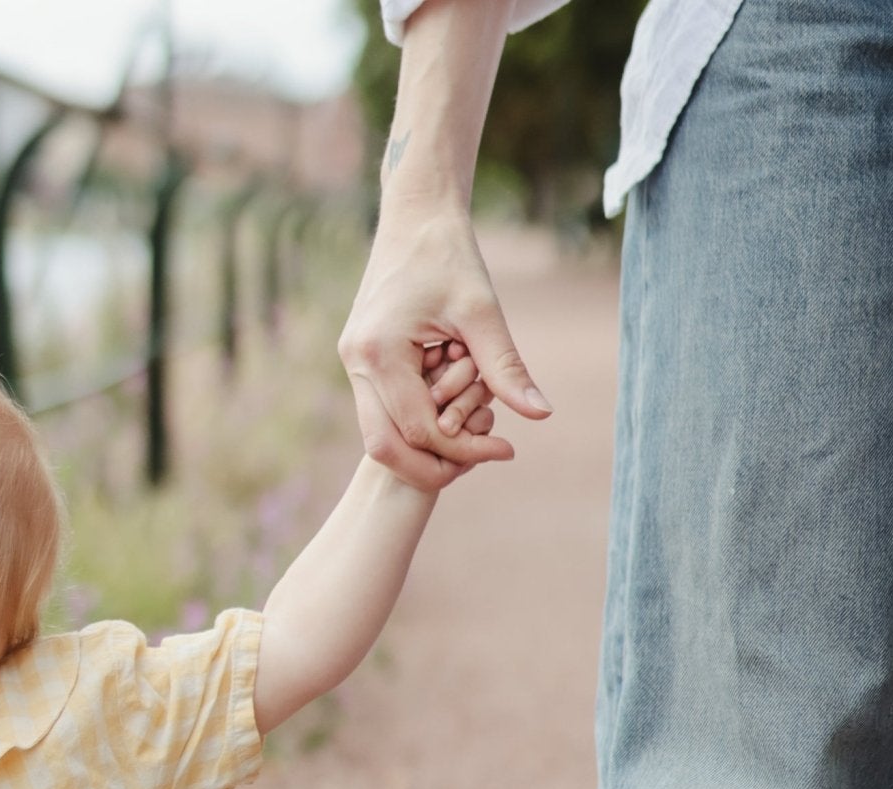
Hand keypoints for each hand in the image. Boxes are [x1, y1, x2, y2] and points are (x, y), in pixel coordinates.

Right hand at [340, 195, 549, 488]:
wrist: (413, 216)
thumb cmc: (449, 254)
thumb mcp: (483, 311)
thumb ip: (506, 367)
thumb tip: (540, 415)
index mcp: (380, 352)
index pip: (419, 428)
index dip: (463, 449)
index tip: (506, 449)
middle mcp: (356, 363)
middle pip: (384, 448)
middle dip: (430, 468)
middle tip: (478, 468)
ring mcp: (352, 364)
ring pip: (378, 436)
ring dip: (422, 448)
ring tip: (470, 445)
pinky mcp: (360, 359)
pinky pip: (382, 411)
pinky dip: (415, 425)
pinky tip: (452, 417)